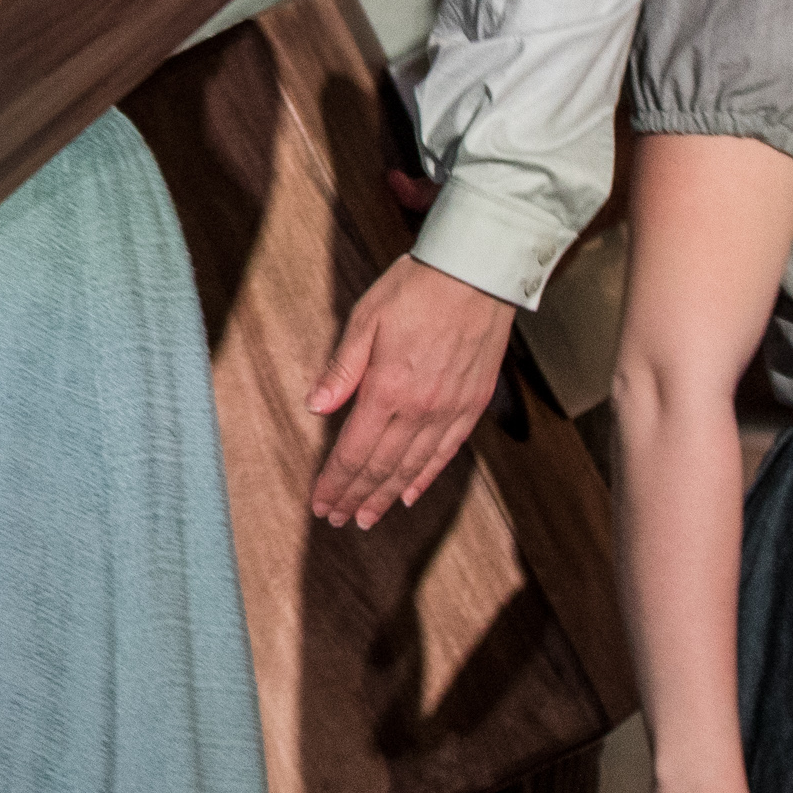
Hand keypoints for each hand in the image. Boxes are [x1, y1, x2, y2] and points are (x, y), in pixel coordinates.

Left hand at [307, 253, 515, 529]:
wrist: (477, 272)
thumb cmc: (416, 288)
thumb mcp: (365, 319)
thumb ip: (341, 368)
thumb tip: (315, 407)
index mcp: (387, 389)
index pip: (354, 452)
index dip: (335, 482)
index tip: (321, 503)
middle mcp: (420, 408)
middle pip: (381, 467)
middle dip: (356, 496)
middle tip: (338, 519)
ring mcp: (450, 409)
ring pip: (413, 467)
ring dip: (387, 495)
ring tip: (368, 518)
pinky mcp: (473, 403)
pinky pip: (446, 451)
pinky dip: (426, 477)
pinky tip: (411, 492)